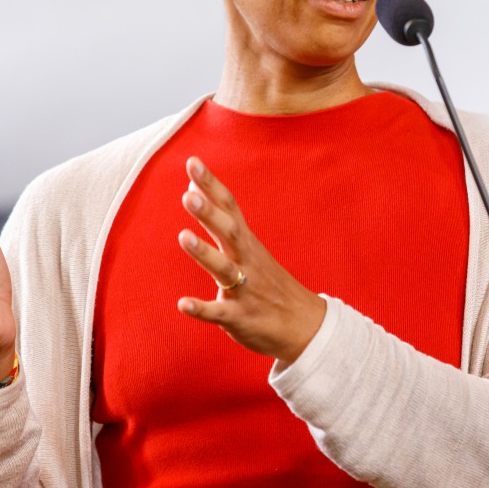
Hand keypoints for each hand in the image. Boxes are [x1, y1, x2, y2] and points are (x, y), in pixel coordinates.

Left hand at [177, 157, 325, 363]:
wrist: (305, 326)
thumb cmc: (269, 282)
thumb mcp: (248, 247)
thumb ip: (220, 220)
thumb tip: (193, 187)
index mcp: (246, 242)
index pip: (229, 206)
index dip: (211, 184)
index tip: (192, 161)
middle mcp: (246, 261)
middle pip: (228, 232)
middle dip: (209, 213)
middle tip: (189, 195)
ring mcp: (245, 289)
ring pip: (223, 269)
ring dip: (204, 253)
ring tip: (182, 236)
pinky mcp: (239, 317)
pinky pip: (219, 312)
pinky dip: (201, 308)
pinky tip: (183, 304)